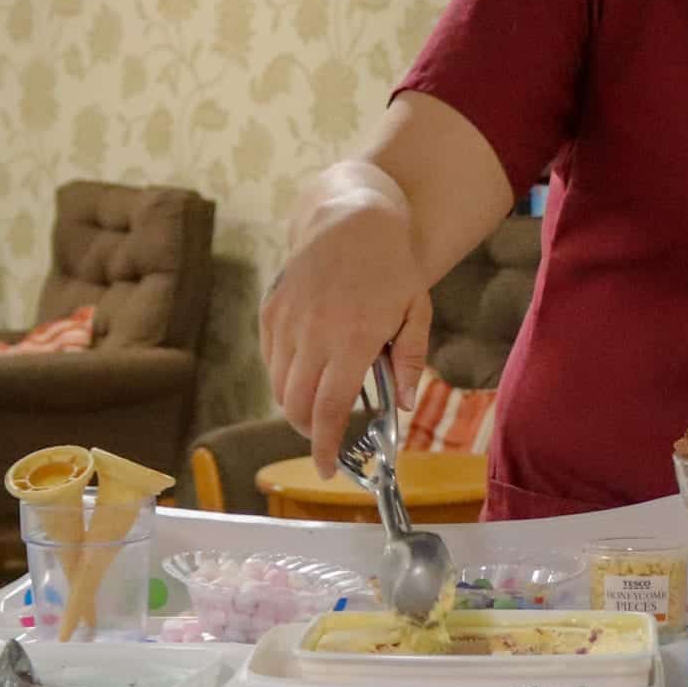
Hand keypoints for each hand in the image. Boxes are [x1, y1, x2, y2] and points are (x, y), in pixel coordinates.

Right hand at [259, 179, 431, 458]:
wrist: (351, 217)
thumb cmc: (393, 266)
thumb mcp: (417, 311)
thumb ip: (411, 361)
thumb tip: (402, 408)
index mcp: (353, 339)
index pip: (329, 409)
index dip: (324, 446)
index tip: (326, 470)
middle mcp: (313, 333)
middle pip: (297, 405)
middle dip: (310, 432)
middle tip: (328, 437)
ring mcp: (286, 321)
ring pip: (280, 386)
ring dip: (297, 406)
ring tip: (321, 404)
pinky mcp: (271, 310)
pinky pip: (270, 360)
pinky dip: (284, 377)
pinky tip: (307, 371)